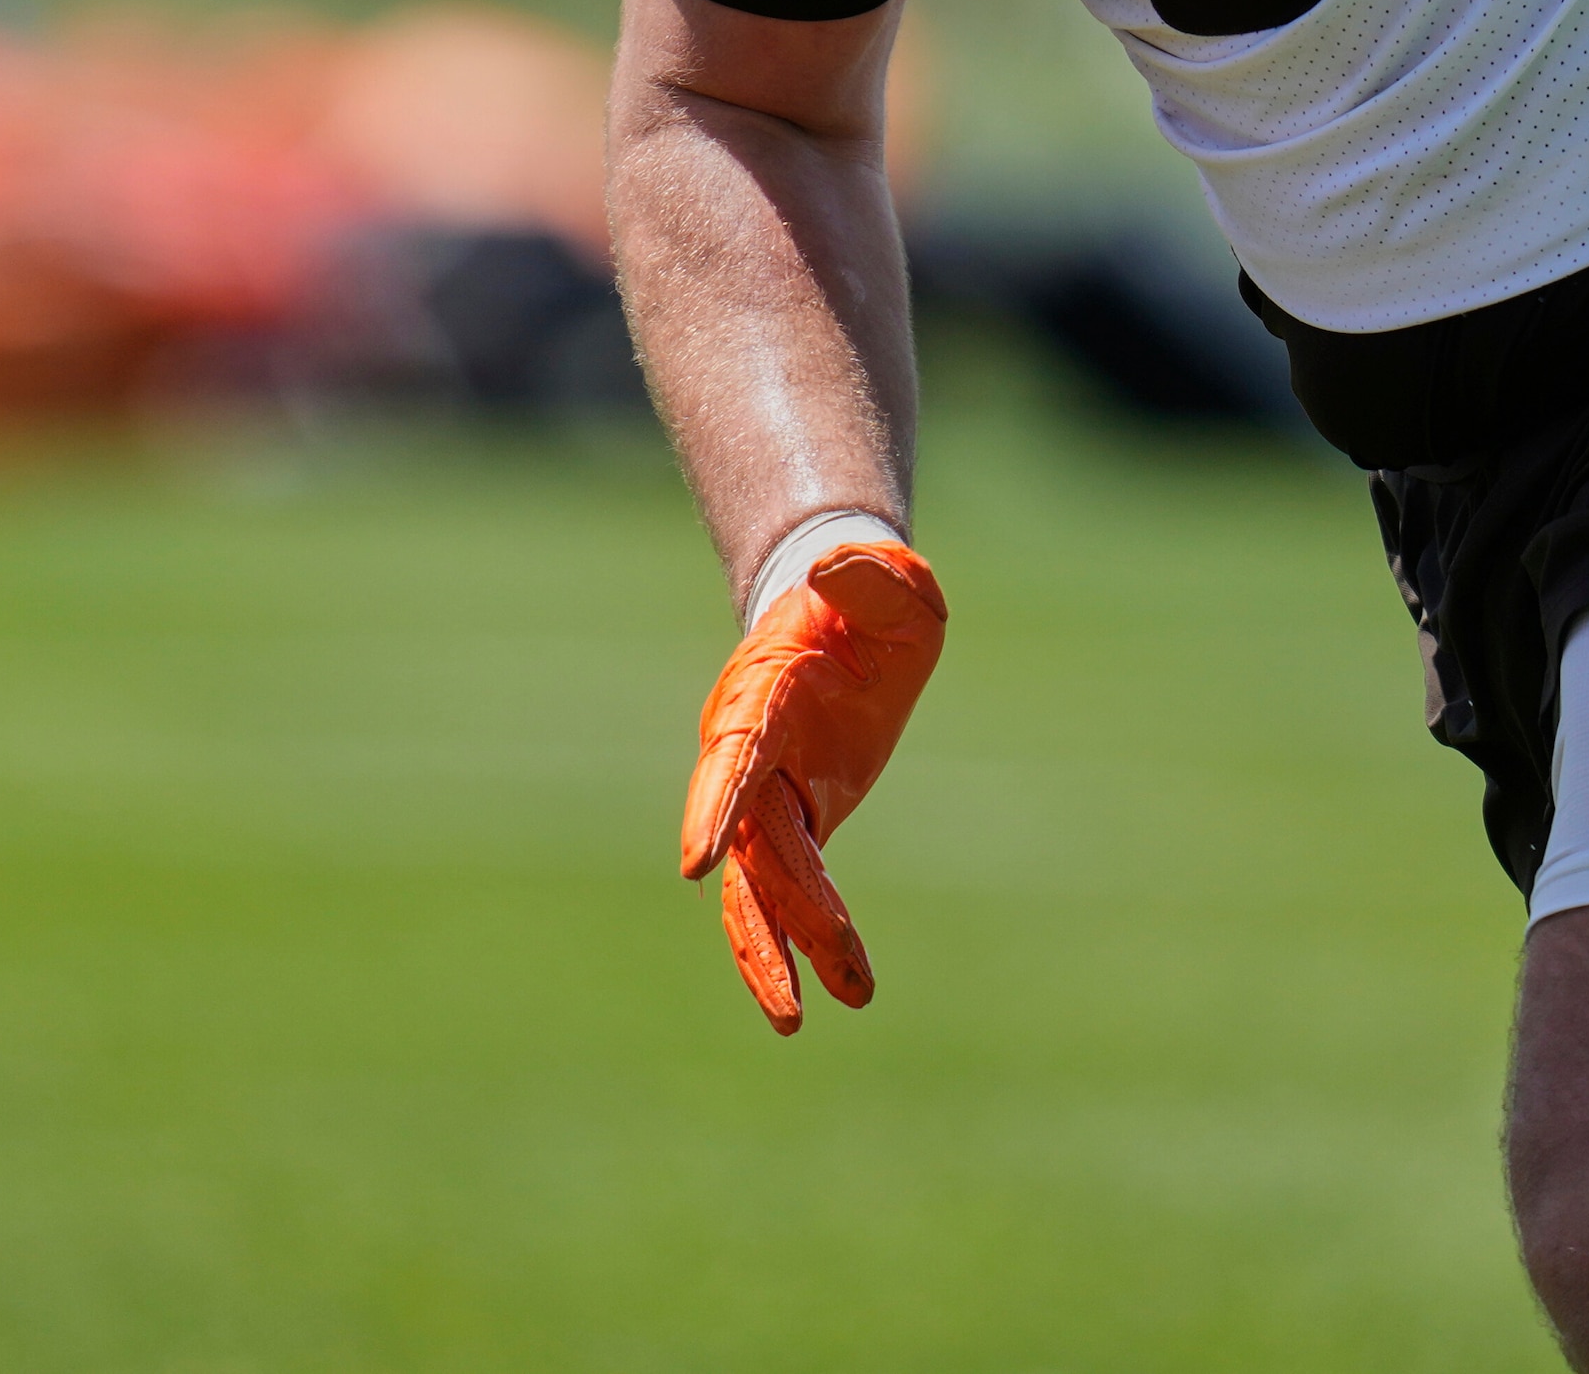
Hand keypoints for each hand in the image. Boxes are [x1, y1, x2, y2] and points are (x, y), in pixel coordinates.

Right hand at [679, 538, 946, 1032]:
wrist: (845, 614)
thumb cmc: (870, 597)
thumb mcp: (890, 584)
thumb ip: (870, 579)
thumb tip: (845, 567)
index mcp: (767, 692)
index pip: (738, 752)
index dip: (717, 802)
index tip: (698, 858)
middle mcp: (750, 752)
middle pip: (753, 844)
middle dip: (776, 912)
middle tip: (796, 988)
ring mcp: (765, 794)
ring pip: (758, 886)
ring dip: (777, 951)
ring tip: (800, 1020)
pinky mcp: (791, 823)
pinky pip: (785, 893)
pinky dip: (804, 941)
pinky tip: (842, 993)